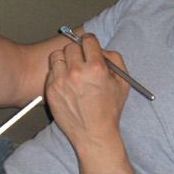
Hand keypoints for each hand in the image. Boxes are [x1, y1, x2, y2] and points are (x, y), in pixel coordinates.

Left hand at [45, 34, 129, 151]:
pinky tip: (66, 84)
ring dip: (64, 60)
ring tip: (71, 71)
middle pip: (71, 46)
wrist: (93, 134)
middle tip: (81, 61)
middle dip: (77, 51)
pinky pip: (51, 72)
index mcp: (97, 68)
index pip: (88, 39)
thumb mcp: (123, 82)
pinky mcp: (51, 90)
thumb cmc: (110, 109)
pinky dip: (58, 74)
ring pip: (57, 56)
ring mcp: (61, 81)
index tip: (89, 46)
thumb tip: (100, 49)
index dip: (90, 42)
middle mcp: (77, 72)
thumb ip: (114, 59)